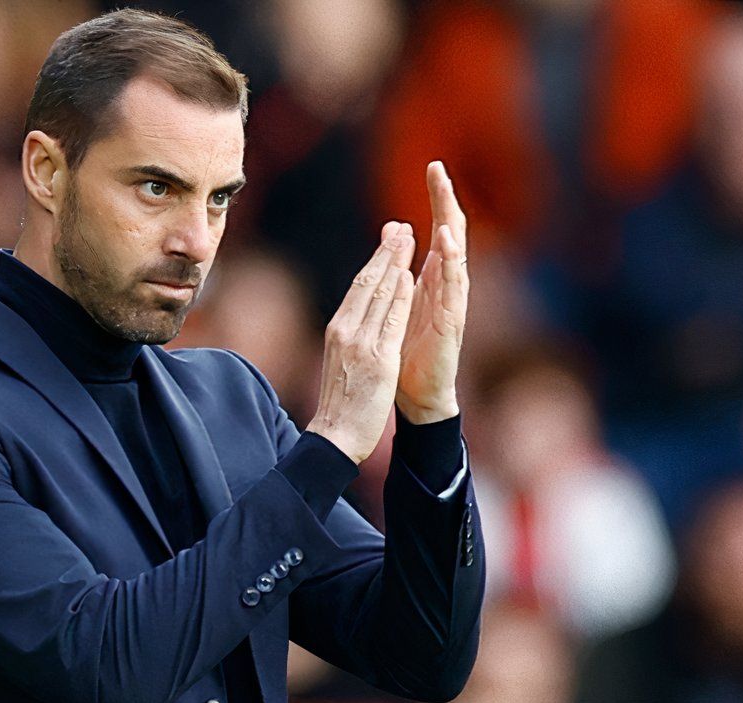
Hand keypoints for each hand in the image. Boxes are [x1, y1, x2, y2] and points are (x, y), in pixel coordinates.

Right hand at [308, 221, 416, 463]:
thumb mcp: (342, 361)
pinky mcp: (376, 360)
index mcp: (338, 330)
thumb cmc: (341, 404)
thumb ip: (351, 337)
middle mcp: (345, 331)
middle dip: (385, 252)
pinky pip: (389, 322)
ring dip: (394, 264)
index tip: (388, 239)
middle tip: (400, 226)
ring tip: (408, 238)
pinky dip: (397, 297)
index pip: (358, 288)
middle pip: (367, 283)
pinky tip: (407, 276)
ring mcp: (359, 344)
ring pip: (378, 295)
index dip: (375, 261)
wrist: (334, 436)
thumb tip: (358, 318)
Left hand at [397, 160, 467, 423]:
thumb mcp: (401, 300)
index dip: (438, 198)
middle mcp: (448, 285)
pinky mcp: (451, 323)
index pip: (439, 228)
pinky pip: (454, 290)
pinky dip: (452, 266)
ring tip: (444, 201)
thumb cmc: (410, 350)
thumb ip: (402, 267)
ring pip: (455, 257)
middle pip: (451, 233)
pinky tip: (448, 245)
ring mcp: (452, 303)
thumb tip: (396, 230)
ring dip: (450, 228)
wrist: (417, 394)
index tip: (433, 166)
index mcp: (434, 277)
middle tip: (438, 169)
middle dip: (445, 201)